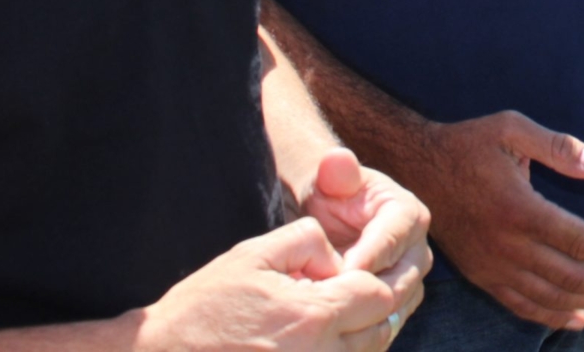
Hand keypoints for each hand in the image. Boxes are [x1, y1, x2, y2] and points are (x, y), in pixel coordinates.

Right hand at [138, 216, 415, 351]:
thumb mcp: (252, 256)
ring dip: (360, 336)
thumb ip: (305, 242)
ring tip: (333, 316)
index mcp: (312, 316)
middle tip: (352, 293)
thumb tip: (337, 258)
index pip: (378, 296)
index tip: (356, 274)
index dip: (374, 280)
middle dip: (373, 309)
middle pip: (379, 330)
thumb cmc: (203, 308)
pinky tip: (316, 341)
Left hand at [298, 148, 430, 317]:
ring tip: (334, 313)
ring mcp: (412, 276)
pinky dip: (368, 323)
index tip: (336, 273)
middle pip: (399, 280)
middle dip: (365, 291)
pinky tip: (341, 323)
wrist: (332, 215)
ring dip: (368, 312)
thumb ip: (335, 170)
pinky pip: (390, 319)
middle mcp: (418, 247)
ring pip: (397, 304)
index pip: (390, 242)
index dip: (363, 259)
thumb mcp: (329, 178)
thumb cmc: (330, 194)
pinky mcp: (402, 298)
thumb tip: (338, 160)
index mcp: (408, 214)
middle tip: (331, 300)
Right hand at [411, 111, 583, 330]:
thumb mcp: (511, 129)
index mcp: (520, 209)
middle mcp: (508, 245)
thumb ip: (559, 146)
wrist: (415, 168)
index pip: (580, 240)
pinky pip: (521, 305)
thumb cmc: (467, 144)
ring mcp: (493, 266)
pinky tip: (578, 319)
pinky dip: (552, 316)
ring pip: (551, 296)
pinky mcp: (482, 276)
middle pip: (572, 276)